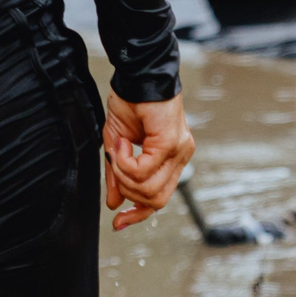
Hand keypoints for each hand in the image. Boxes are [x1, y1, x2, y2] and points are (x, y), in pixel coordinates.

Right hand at [103, 91, 195, 230]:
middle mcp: (181, 155)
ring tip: (118, 150)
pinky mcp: (171, 142)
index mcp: (172, 158)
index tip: (118, 222)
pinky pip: (144, 170)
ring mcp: (180, 150)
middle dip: (128, 191)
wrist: (136, 74)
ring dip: (124, 175)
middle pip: (155, 200)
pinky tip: (122, 144)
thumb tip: (114, 204)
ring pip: (149, 189)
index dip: (138, 214)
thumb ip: (119, 176)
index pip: (160, 198)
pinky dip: (125, 162)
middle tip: (115, 165)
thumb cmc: (130, 103)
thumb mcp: (118, 147)